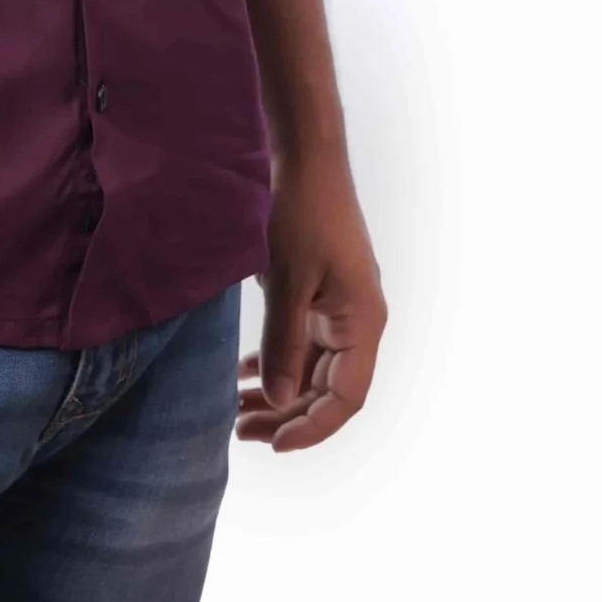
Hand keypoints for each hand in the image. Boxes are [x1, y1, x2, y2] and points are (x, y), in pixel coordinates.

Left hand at [237, 148, 385, 451]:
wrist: (305, 157)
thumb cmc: (301, 213)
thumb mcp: (288, 282)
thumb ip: (285, 344)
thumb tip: (281, 403)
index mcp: (363, 323)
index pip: (345, 399)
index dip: (310, 428)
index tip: (271, 444)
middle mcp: (358, 321)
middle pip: (329, 390)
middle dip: (287, 415)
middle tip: (241, 430)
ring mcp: (341, 307)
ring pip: (314, 369)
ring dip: (281, 392)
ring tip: (238, 410)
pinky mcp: (322, 293)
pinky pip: (305, 343)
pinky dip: (279, 361)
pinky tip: (246, 371)